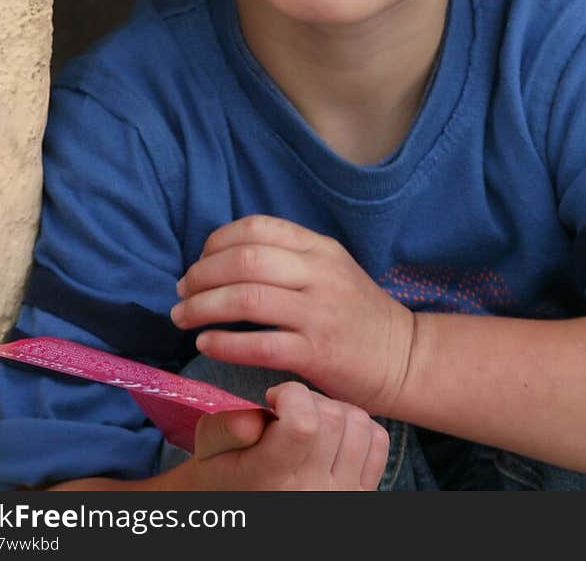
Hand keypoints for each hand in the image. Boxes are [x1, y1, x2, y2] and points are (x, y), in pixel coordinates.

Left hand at [171, 215, 414, 415]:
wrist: (403, 356)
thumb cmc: (357, 314)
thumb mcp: (330, 269)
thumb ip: (289, 258)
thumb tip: (225, 259)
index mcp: (319, 248)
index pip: (257, 228)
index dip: (216, 243)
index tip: (198, 263)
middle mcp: (318, 273)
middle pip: (245, 260)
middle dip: (202, 275)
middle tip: (181, 293)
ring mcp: (319, 313)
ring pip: (247, 299)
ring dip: (203, 308)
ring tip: (183, 318)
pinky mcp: (318, 353)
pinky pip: (260, 345)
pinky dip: (224, 343)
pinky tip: (206, 345)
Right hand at [182, 381, 388, 490]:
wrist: (245, 511)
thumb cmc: (226, 474)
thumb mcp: (208, 451)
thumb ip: (224, 429)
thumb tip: (254, 418)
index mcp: (271, 480)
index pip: (303, 425)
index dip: (291, 395)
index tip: (275, 399)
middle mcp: (311, 494)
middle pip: (333, 418)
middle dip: (310, 399)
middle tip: (289, 411)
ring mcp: (342, 497)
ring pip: (358, 423)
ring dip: (335, 411)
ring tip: (311, 422)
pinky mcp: (363, 496)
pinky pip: (378, 441)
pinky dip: (359, 429)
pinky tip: (332, 438)